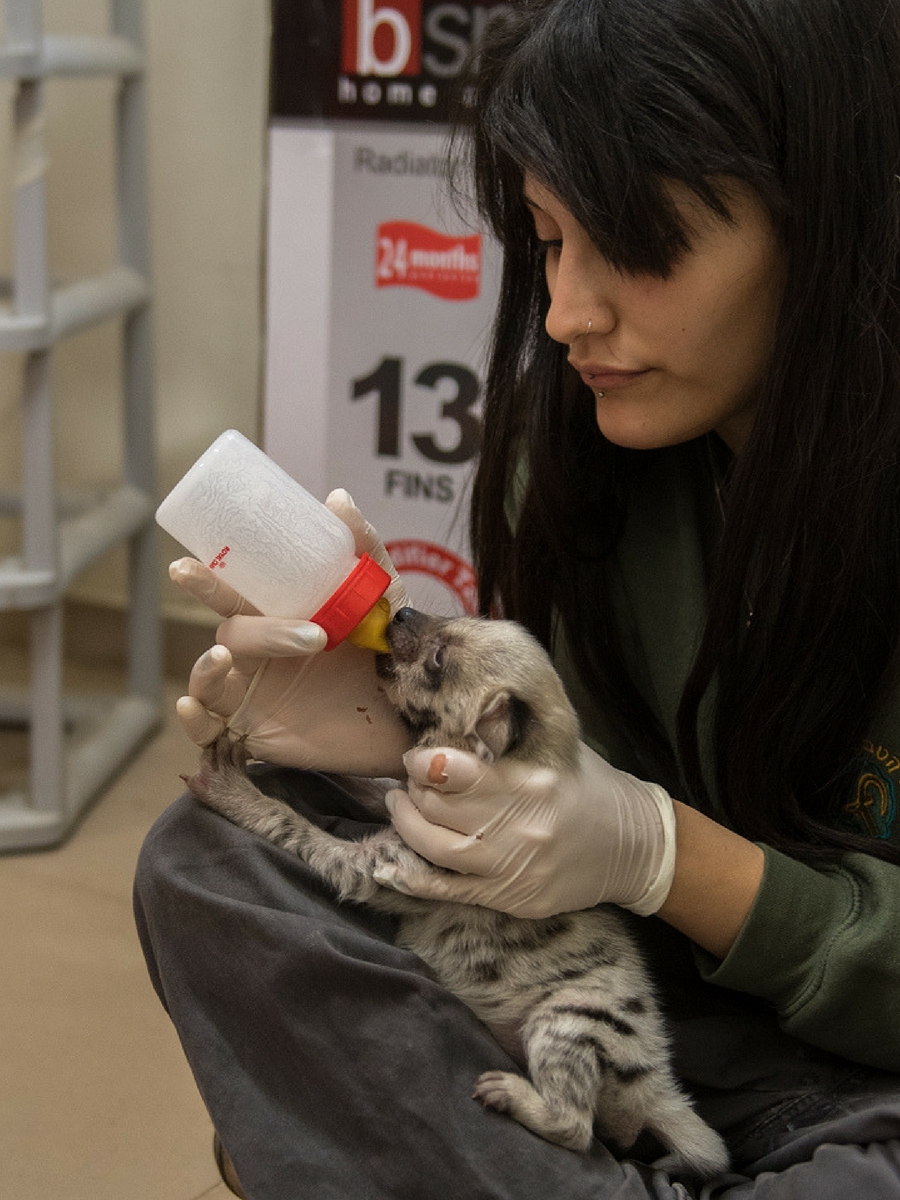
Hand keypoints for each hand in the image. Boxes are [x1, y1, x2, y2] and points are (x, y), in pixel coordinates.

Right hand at [172, 489, 411, 775]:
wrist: (415, 713)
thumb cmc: (392, 653)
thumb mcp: (381, 597)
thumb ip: (363, 551)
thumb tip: (336, 498)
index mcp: (280, 619)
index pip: (236, 596)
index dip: (209, 580)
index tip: (187, 565)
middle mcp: (260, 655)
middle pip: (229, 632)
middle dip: (219, 610)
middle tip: (216, 590)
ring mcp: (254, 696)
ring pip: (208, 678)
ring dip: (205, 666)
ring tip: (223, 657)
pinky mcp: (256, 736)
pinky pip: (208, 732)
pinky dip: (193, 720)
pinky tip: (193, 705)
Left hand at [379, 742, 676, 917]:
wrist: (634, 846)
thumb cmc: (590, 785)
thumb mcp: (556, 745)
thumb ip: (510, 730)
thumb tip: (460, 707)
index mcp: (530, 781)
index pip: (454, 771)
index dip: (424, 762)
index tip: (416, 757)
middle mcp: (520, 828)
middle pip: (438, 809)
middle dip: (414, 791)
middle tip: (409, 781)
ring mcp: (514, 869)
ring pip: (436, 849)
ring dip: (407, 826)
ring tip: (401, 807)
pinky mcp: (512, 899)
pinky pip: (450, 891)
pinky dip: (415, 877)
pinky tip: (396, 861)